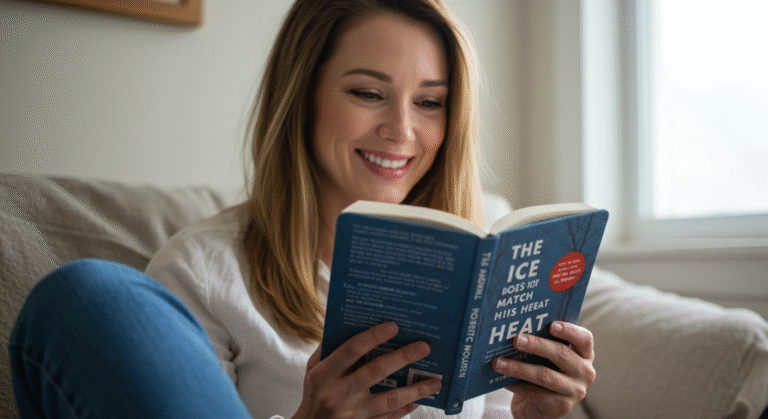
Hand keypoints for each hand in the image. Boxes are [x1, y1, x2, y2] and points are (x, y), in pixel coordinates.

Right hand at [292, 322, 441, 418]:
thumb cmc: (314, 392)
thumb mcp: (314, 369)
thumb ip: (329, 348)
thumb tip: (351, 322)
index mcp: (324, 374)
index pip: (351, 350)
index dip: (373, 337)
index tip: (394, 326)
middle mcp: (338, 393)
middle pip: (374, 372)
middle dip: (401, 357)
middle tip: (424, 347)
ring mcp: (352, 413)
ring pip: (389, 399)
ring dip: (415, 390)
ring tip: (435, 381)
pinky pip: (388, 417)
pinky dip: (405, 409)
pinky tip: (419, 400)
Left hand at [493, 321, 595, 418]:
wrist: (538, 404)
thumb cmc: (543, 369)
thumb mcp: (547, 355)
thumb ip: (542, 340)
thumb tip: (516, 328)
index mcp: (584, 354)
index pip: (584, 339)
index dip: (569, 331)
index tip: (551, 325)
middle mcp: (585, 372)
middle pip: (561, 354)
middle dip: (536, 345)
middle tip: (515, 340)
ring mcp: (575, 391)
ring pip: (545, 375)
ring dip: (518, 368)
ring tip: (499, 362)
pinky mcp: (561, 407)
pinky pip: (536, 393)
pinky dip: (517, 385)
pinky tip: (502, 380)